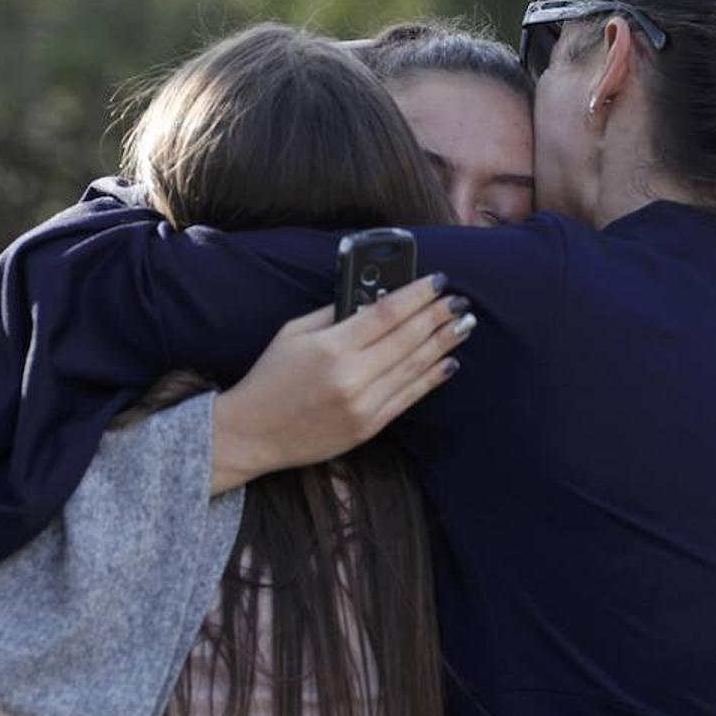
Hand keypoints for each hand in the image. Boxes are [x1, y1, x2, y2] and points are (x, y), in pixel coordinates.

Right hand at [209, 273, 474, 494]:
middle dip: (439, 316)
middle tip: (461, 302)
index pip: (387, 313)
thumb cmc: (270, 378)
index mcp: (331, 346)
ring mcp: (362, 405)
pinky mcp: (368, 427)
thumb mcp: (293, 333)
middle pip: (408, 339)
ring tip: (464, 326)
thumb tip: (375, 298)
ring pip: (414, 368)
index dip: (418, 295)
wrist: (251, 434)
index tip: (440, 282)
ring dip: (444, 344)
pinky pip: (408, 398)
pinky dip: (432, 378)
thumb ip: (334, 313)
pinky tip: (448, 362)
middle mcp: (351, 376)